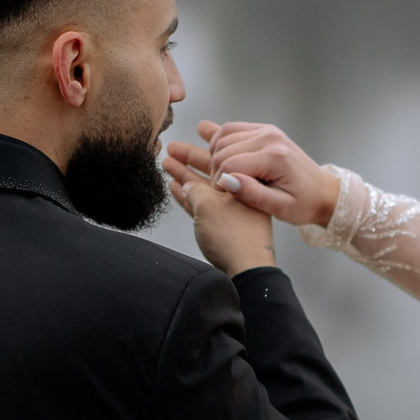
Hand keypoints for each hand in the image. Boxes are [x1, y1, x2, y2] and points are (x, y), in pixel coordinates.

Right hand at [165, 120, 339, 228]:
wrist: (323, 192)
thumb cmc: (304, 203)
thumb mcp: (280, 208)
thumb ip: (252, 194)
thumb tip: (226, 180)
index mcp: (275, 157)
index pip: (229, 164)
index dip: (219, 183)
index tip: (223, 196)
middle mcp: (270, 138)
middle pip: (222, 149)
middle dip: (216, 171)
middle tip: (223, 189)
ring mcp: (267, 130)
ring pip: (223, 136)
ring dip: (215, 155)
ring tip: (222, 174)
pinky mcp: (264, 129)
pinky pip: (231, 129)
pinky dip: (221, 142)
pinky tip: (223, 158)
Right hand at [165, 151, 276, 275]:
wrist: (251, 271)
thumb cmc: (237, 238)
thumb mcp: (208, 207)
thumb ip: (195, 190)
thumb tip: (186, 184)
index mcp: (250, 177)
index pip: (223, 159)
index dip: (200, 154)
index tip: (185, 149)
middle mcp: (246, 189)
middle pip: (215, 167)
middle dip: (191, 157)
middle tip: (172, 148)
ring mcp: (239, 206)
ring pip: (209, 184)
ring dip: (187, 174)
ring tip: (167, 162)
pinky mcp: (231, 221)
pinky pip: (209, 201)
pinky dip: (193, 194)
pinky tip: (175, 186)